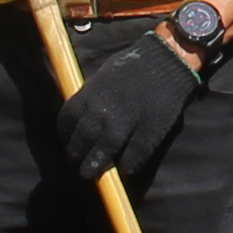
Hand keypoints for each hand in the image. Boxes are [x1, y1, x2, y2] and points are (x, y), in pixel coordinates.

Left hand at [56, 31, 203, 185]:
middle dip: (77, 154)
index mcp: (90, 94)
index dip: (66, 136)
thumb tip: (80, 115)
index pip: (67, 120)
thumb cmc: (133, 66)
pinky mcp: (149, 130)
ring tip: (91, 174)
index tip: (68, 143)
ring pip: (104, 150)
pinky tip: (124, 169)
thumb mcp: (104, 76)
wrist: (167, 59)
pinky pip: (134, 155)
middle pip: (82, 140)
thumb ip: (91, 96)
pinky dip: (127, 165)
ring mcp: (126, 121)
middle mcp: (103, 110)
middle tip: (78, 163)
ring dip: (95, 165)